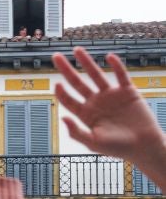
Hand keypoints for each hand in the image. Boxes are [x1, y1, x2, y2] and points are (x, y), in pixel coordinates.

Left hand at [53, 48, 164, 167]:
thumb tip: (63, 118)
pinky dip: (116, 66)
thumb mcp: (94, 143)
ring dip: (86, 62)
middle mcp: (96, 102)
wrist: (143, 146)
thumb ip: (77, 132)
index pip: (69, 100)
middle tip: (55, 56)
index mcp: (85, 114)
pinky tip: (109, 57)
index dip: (61, 92)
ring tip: (77, 50)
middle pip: (77, 83)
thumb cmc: (118, 148)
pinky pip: (121, 76)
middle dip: (66, 70)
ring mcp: (111, 96)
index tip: (56, 84)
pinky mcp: (128, 92)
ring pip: (96, 75)